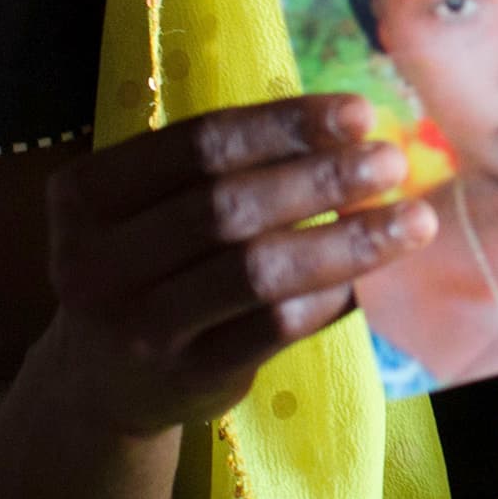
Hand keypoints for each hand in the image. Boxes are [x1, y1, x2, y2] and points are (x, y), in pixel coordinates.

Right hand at [39, 94, 436, 434]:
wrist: (100, 385)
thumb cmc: (148, 269)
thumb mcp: (149, 210)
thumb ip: (221, 170)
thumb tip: (349, 127)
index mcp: (84, 194)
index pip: (196, 144)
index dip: (284, 124)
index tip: (358, 114)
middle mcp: (95, 261)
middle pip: (227, 206)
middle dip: (321, 178)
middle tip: (391, 162)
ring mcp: (137, 327)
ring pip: (256, 272)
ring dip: (345, 241)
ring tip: (412, 220)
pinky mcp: (184, 377)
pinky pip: (273, 328)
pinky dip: (331, 297)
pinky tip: (373, 278)